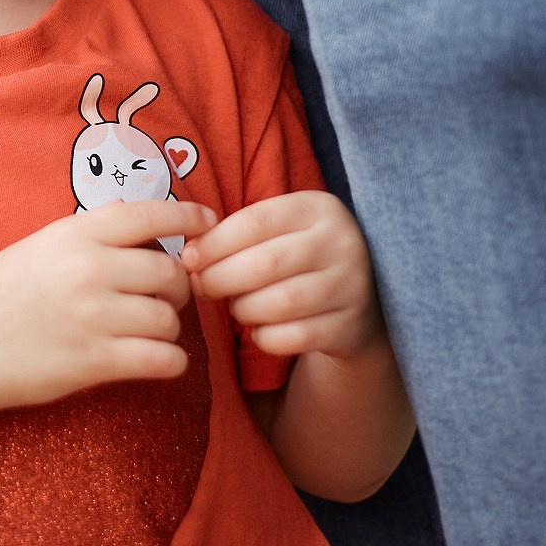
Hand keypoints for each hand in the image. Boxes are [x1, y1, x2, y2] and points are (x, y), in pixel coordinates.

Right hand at [0, 199, 215, 416]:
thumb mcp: (39, 246)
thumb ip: (88, 234)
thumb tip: (137, 219)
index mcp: (73, 235)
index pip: (147, 216)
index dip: (188, 217)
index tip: (209, 222)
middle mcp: (87, 270)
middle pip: (169, 273)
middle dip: (178, 287)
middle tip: (165, 298)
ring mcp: (92, 317)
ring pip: (169, 319)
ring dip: (169, 327)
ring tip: (149, 331)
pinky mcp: (94, 361)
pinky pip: (162, 359)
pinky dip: (171, 362)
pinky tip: (157, 359)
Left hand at [180, 191, 385, 360]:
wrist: (357, 300)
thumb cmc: (297, 258)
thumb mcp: (278, 231)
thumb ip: (237, 233)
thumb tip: (189, 254)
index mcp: (318, 207)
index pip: (256, 221)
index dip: (215, 242)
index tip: (189, 259)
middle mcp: (342, 242)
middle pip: (266, 263)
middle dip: (221, 278)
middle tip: (202, 287)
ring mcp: (352, 286)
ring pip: (280, 303)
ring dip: (243, 309)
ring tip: (235, 306)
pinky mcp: (351, 326)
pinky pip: (293, 337)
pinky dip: (265, 337)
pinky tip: (259, 329)